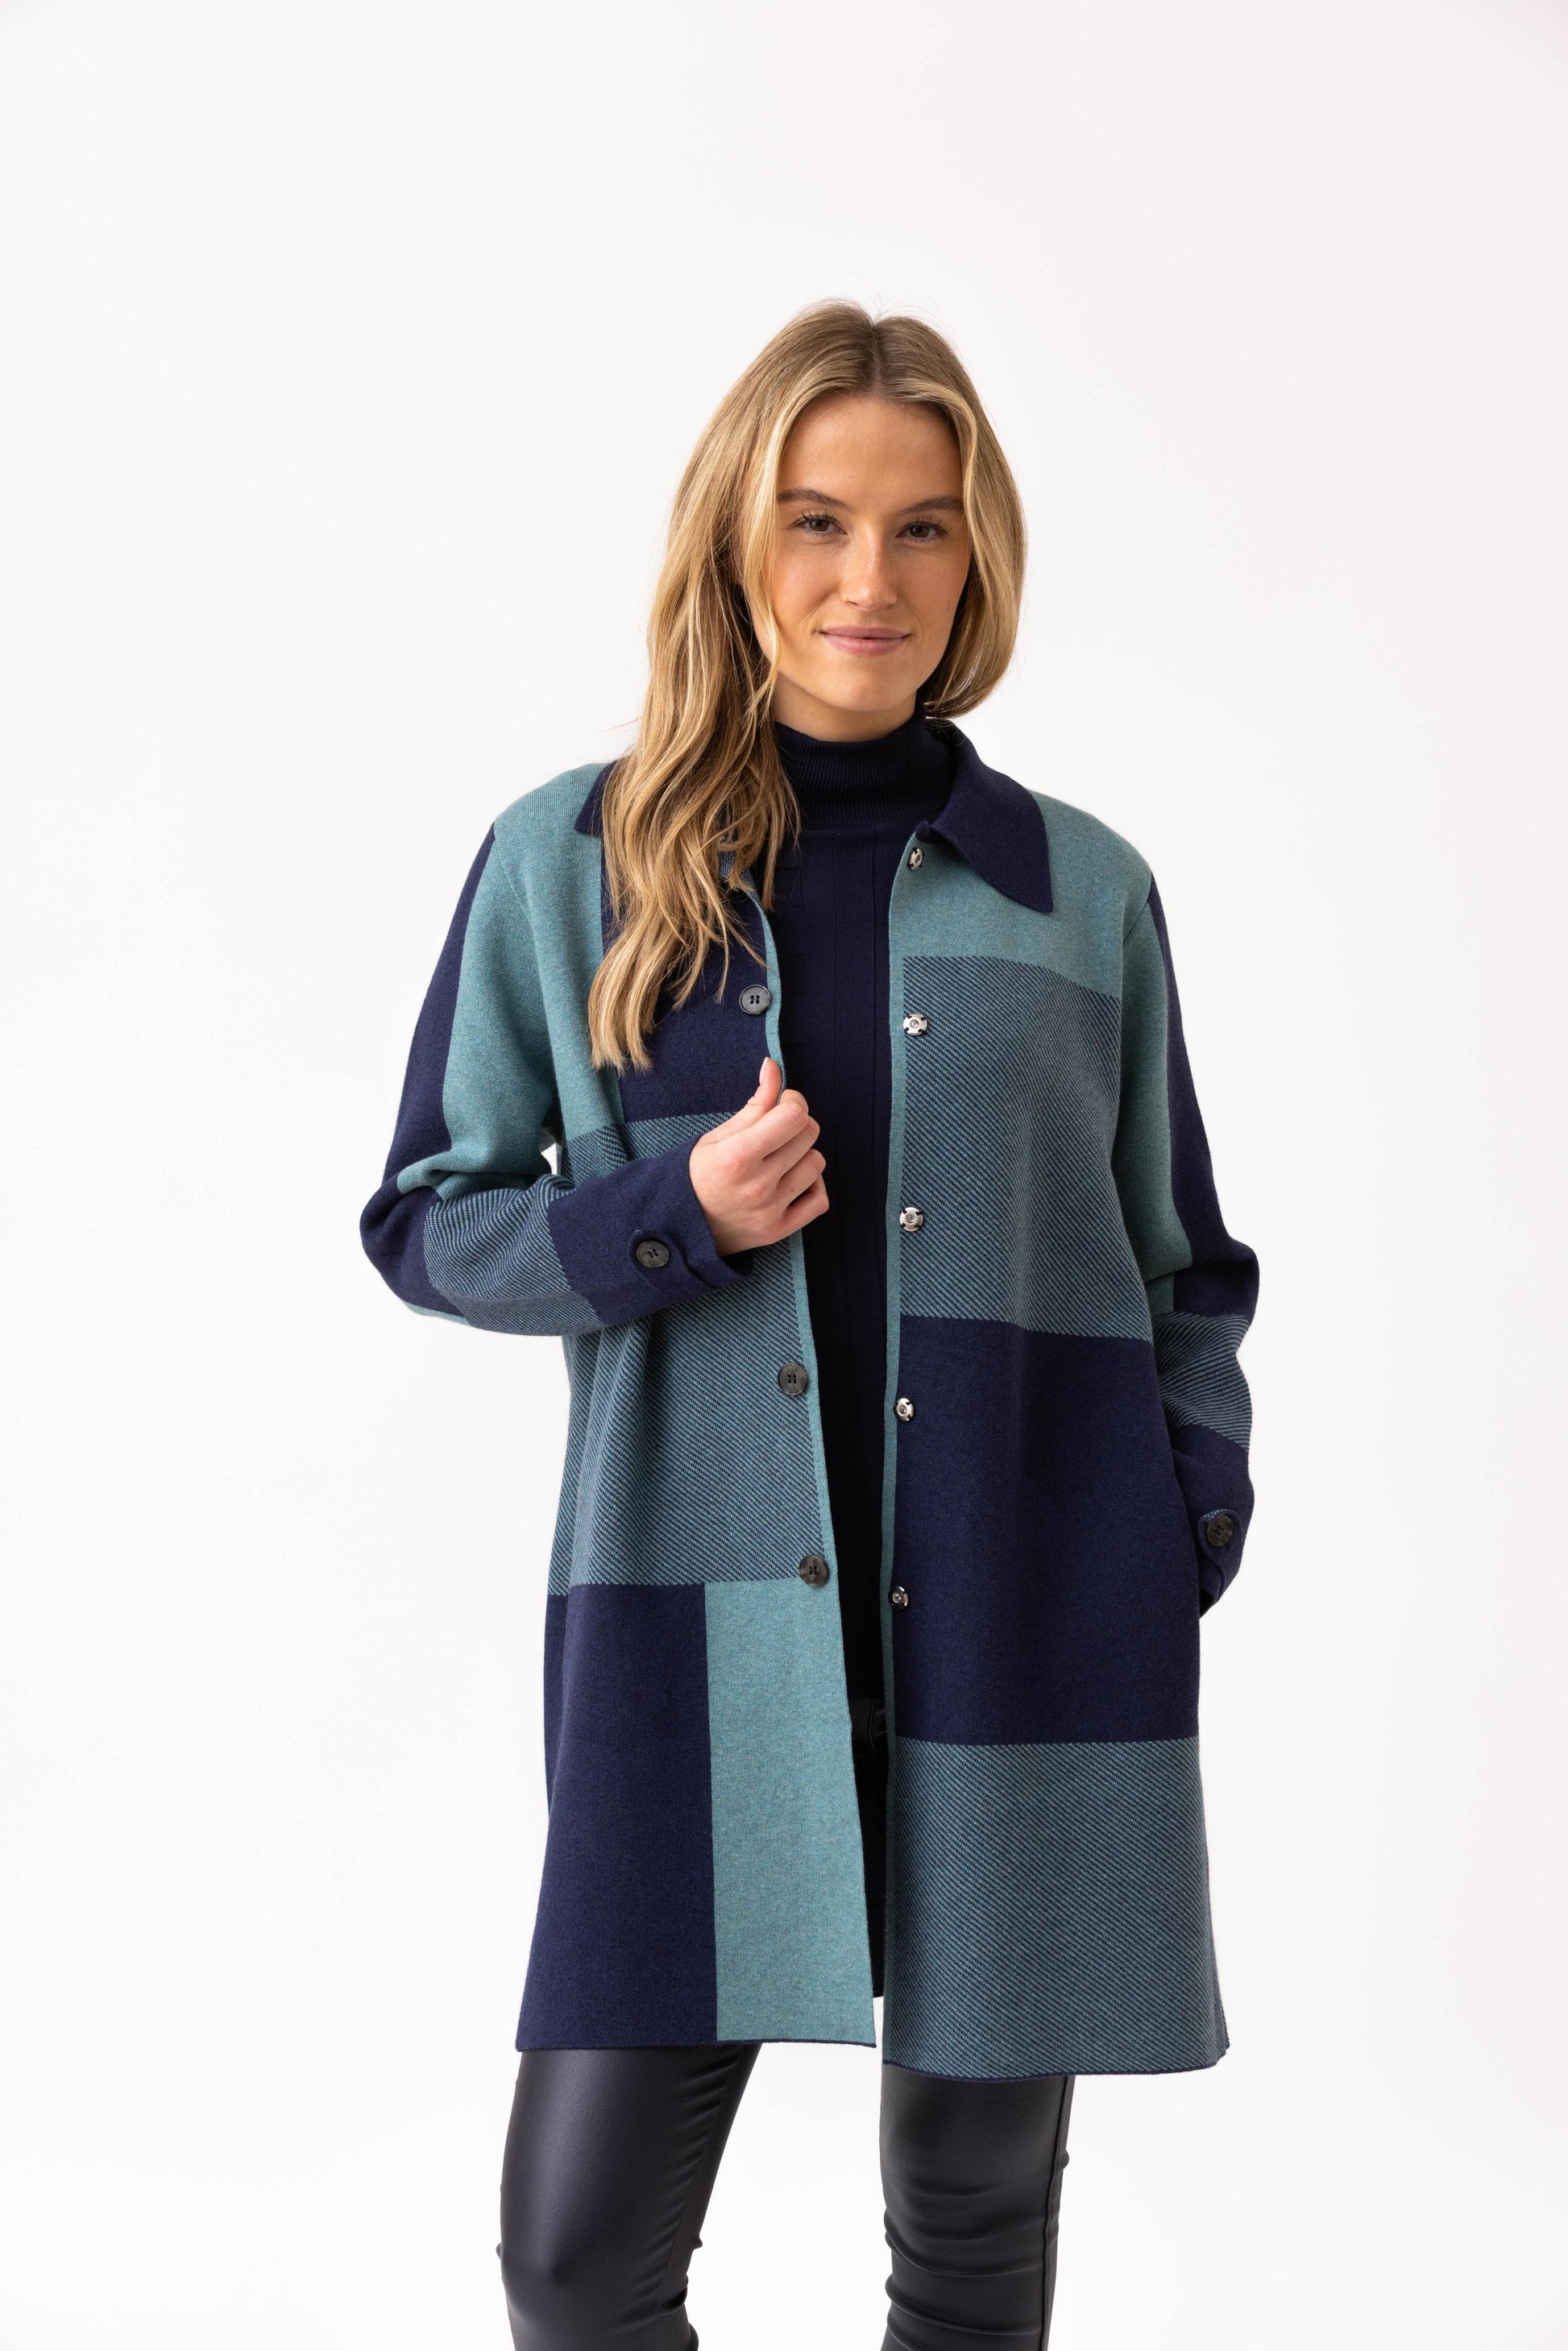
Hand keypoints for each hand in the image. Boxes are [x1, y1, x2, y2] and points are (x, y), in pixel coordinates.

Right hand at [688, 1058, 827, 1255]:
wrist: (678, 1223)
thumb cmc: (698, 1172)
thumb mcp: (720, 1134)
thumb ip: (756, 1102)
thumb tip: (773, 1065)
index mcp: (739, 1154)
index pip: (794, 1116)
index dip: (794, 1102)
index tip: (783, 1103)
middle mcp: (757, 1184)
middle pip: (808, 1135)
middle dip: (797, 1124)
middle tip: (778, 1129)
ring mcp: (770, 1210)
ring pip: (816, 1164)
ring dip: (803, 1155)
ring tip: (781, 1157)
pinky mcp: (778, 1230)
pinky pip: (819, 1201)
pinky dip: (813, 1187)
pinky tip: (794, 1180)